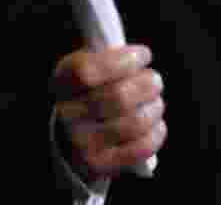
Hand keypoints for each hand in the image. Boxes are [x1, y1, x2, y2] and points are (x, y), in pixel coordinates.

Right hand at [53, 45, 166, 180]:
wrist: (72, 136)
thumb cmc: (92, 91)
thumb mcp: (90, 65)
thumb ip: (110, 56)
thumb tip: (139, 56)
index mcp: (64, 82)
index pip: (88, 71)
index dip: (125, 60)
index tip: (143, 55)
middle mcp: (68, 115)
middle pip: (120, 96)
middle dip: (148, 83)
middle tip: (154, 80)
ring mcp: (83, 143)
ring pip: (135, 122)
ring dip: (155, 107)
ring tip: (155, 101)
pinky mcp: (101, 164)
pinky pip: (141, 147)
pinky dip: (156, 132)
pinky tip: (154, 123)